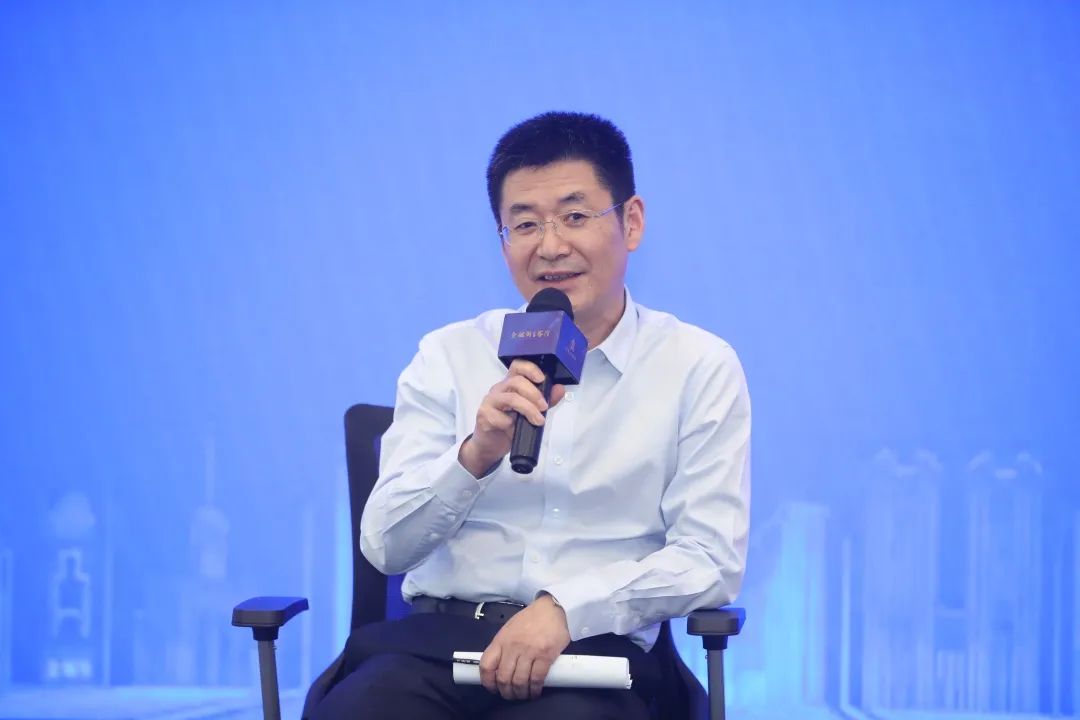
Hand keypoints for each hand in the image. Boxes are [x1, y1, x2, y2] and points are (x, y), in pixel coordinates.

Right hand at [459, 359, 565, 477]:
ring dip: (528, 409)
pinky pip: (501, 418)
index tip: (542, 379)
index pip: (517, 366)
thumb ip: (545, 400)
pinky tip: (514, 431)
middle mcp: (499, 389)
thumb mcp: (531, 412)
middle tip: (544, 407)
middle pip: (516, 381)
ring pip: (511, 398)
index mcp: (510, 384)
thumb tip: (560, 389)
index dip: (530, 368)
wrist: (489, 445)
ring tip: (538, 420)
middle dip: (534, 394)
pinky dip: (512, 425)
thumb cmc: (509, 426)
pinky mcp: (484, 416)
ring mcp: (490, 402)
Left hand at [479, 594, 570, 699]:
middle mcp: (513, 647)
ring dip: (520, 693)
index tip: (493, 688)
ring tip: (523, 695)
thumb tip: (499, 666)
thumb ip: (503, 646)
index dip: (487, 681)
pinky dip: (534, 690)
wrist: (553, 608)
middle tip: (511, 695)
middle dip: (506, 692)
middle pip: (503, 678)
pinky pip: (536, 679)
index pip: (486, 665)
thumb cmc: (532, 618)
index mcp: (501, 640)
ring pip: (519, 681)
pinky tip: (535, 691)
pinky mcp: (545, 656)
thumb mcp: (510, 629)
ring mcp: (529, 651)